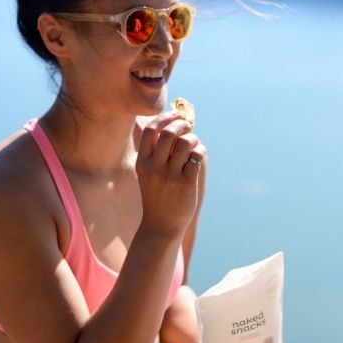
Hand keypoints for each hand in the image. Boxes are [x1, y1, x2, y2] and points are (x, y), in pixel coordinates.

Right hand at [136, 111, 205, 236]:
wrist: (160, 225)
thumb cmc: (156, 195)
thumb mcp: (145, 173)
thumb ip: (151, 150)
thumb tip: (154, 123)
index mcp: (142, 163)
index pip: (150, 131)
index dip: (164, 118)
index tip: (174, 116)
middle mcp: (154, 168)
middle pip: (169, 133)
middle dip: (181, 124)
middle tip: (187, 127)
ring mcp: (170, 177)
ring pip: (185, 143)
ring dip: (193, 138)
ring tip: (193, 144)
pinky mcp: (186, 184)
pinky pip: (197, 157)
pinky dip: (200, 151)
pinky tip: (198, 156)